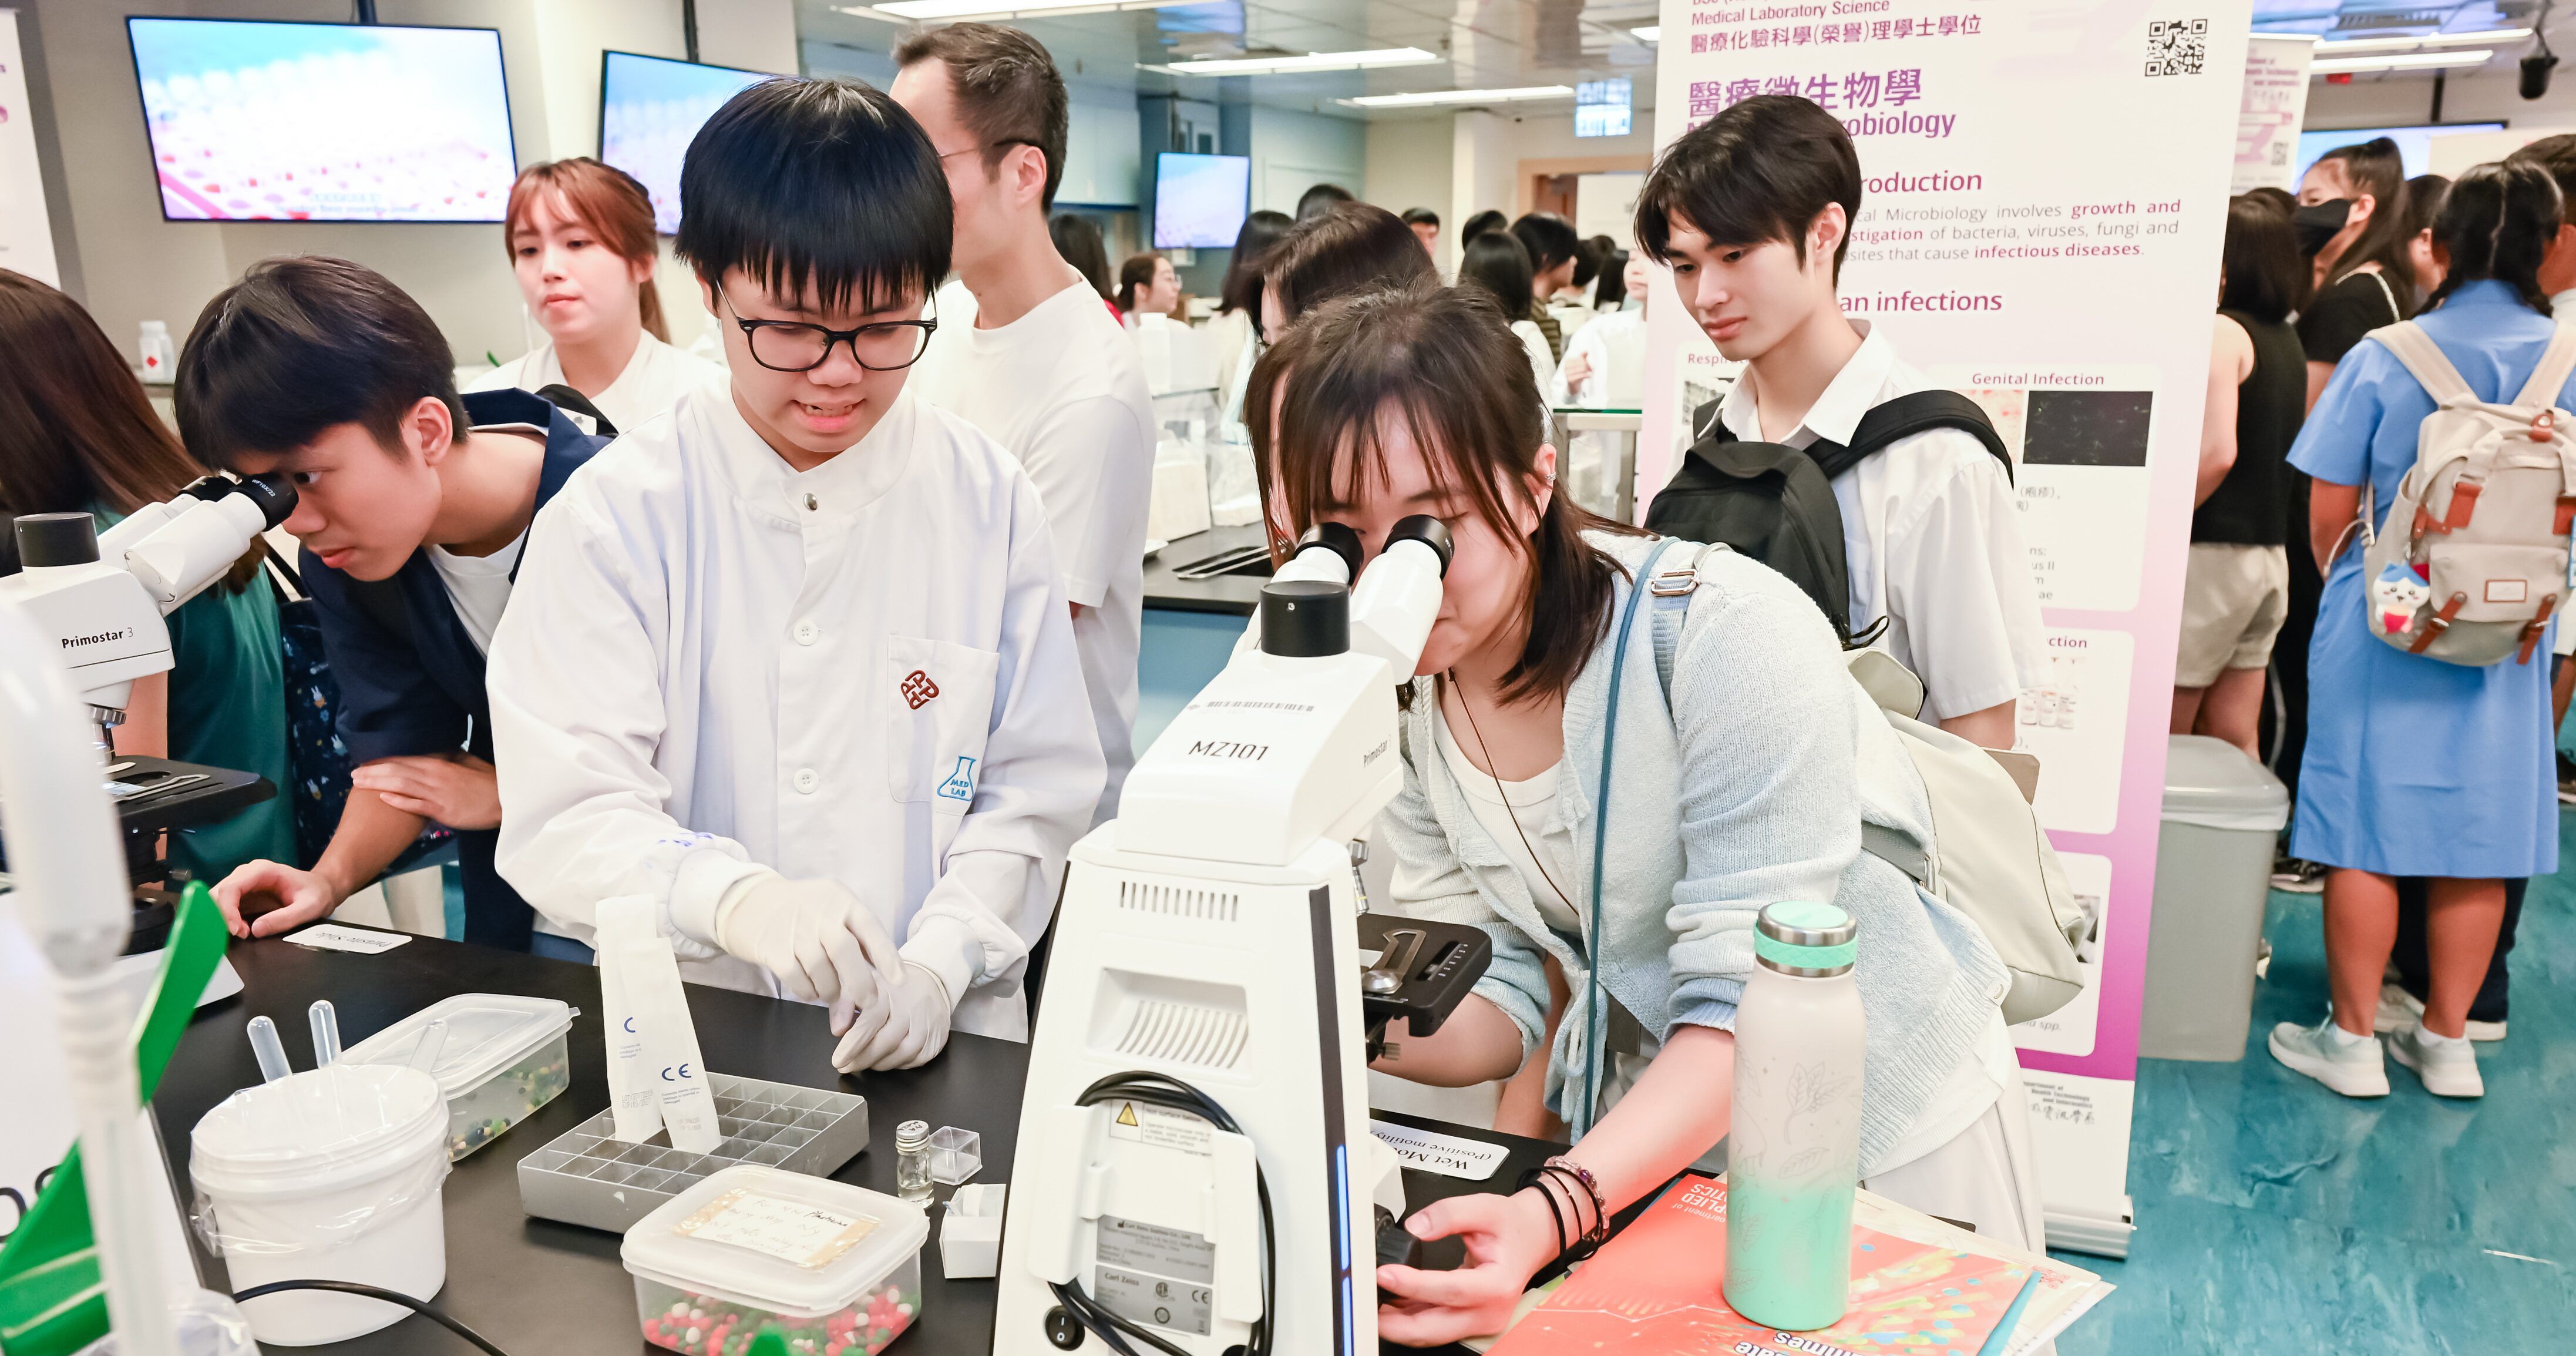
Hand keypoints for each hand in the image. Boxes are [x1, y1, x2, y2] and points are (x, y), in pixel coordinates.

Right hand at [210, 859, 342, 938]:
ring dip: (223, 919)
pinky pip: (225, 907)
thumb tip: (256, 929)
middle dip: (223, 916)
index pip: (231, 888)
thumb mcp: (308, 908)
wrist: (321, 889)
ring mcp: (243, 884)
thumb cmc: (316, 894)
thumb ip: (284, 919)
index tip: (236, 929)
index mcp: (262, 871)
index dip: (227, 910)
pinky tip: (242, 929)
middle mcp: (247, 874)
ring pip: (217, 900)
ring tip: (244, 932)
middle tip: (240, 933)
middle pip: (218, 893)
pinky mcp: (242, 895)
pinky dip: (227, 920)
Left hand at [350, 754, 500, 830]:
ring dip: (377, 782)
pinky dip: (398, 800)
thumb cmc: (489, 784)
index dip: (385, 760)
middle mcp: (436, 776)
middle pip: (398, 770)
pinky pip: (416, 804)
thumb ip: (451, 758)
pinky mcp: (443, 810)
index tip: (368, 761)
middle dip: (373, 771)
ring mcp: (438, 793)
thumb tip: (438, 752)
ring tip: (358, 783)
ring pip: (401, 784)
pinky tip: (382, 798)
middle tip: (353, 772)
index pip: (406, 759)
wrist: (506, 802)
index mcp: (441, 764)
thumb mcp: (470, 764)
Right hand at [715, 875, 904, 1029]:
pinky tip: (810, 989)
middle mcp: (819, 913)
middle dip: (861, 982)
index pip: (870, 928)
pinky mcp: (772, 949)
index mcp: (840, 901)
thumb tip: (879, 975)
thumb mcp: (831, 910)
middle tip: (869, 1002)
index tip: (900, 980)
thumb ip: (855, 938)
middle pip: (846, 952)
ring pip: (822, 971)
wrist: (748, 903)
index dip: (887, 956)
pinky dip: (808, 992)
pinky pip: (798, 981)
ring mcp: (794, 931)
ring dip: (831, 990)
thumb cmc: (801, 912)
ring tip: (830, 990)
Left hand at [831, 960, 953, 1070]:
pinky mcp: (938, 1038)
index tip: (838, 1059)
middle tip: (846, 1066)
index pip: (871, 1020)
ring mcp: (928, 1023)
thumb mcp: (864, 986)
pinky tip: (887, 1058)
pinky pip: (915, 1061)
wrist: (929, 982)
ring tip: (865, 1061)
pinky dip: (898, 1064)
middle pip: (886, 1042)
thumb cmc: (891, 988)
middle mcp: (912, 1006)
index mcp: (890, 991)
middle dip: (862, 1059)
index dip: (853, 1043)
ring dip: (879, 1064)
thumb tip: (837, 1030)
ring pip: (902, 1055)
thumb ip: (846, 1003)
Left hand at [1375, 1189, 1561, 1346]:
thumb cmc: (1512, 1227)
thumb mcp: (1486, 1207)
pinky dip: (1410, 1320)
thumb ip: (1449, 1213)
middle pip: (1435, 1328)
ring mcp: (1480, 1321)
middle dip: (1395, 1324)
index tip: (1385, 1274)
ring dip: (1399, 1325)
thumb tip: (1416, 1226)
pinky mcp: (1469, 1322)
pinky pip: (1435, 1326)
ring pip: (1431, 1333)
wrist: (1532, 1239)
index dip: (1413, 1285)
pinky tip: (1390, 1304)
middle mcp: (1490, 1311)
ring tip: (1371, 1304)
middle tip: (1365, 1305)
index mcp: (1497, 1285)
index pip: (1449, 1291)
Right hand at [1559, 350, 1594, 390]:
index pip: (1581, 359)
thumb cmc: (1576, 373)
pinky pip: (1581, 375)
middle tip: (1590, 370)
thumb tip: (1586, 351)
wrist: (1572, 386)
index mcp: (1567, 361)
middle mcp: (1566, 367)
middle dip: (1588, 367)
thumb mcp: (1579, 365)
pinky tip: (1589, 376)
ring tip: (1589, 374)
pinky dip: (1587, 375)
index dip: (1587, 362)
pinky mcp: (1570, 380)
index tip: (1589, 367)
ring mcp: (1567, 373)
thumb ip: (1582, 357)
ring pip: (1583, 369)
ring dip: (1588, 372)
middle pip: (1583, 363)